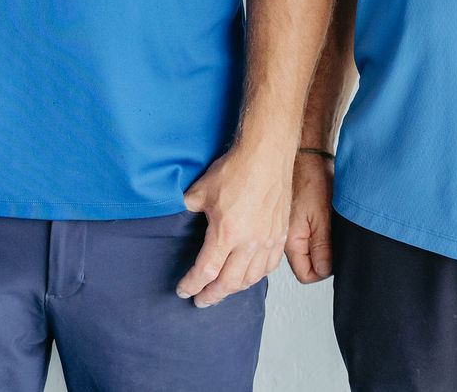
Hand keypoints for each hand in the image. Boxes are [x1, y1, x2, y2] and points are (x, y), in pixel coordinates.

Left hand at [178, 140, 291, 306]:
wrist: (266, 155)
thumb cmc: (236, 169)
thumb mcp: (200, 190)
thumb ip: (186, 209)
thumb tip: (176, 217)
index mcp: (226, 233)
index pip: (205, 272)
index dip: (191, 285)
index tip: (183, 290)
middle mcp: (249, 243)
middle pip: (228, 283)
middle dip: (211, 295)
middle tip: (200, 301)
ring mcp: (267, 241)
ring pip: (250, 279)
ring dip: (233, 289)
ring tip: (221, 291)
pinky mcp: (280, 236)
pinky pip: (269, 267)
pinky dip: (255, 277)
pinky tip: (247, 276)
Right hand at [285, 151, 334, 282]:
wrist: (305, 152)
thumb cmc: (311, 177)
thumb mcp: (321, 216)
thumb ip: (322, 247)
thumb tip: (325, 271)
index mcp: (290, 241)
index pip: (306, 275)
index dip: (323, 270)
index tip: (334, 255)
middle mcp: (284, 239)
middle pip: (305, 265)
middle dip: (322, 259)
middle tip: (333, 239)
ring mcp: (288, 229)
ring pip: (306, 251)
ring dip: (320, 245)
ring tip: (328, 226)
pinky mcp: (293, 219)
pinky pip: (305, 237)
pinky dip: (317, 232)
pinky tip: (323, 218)